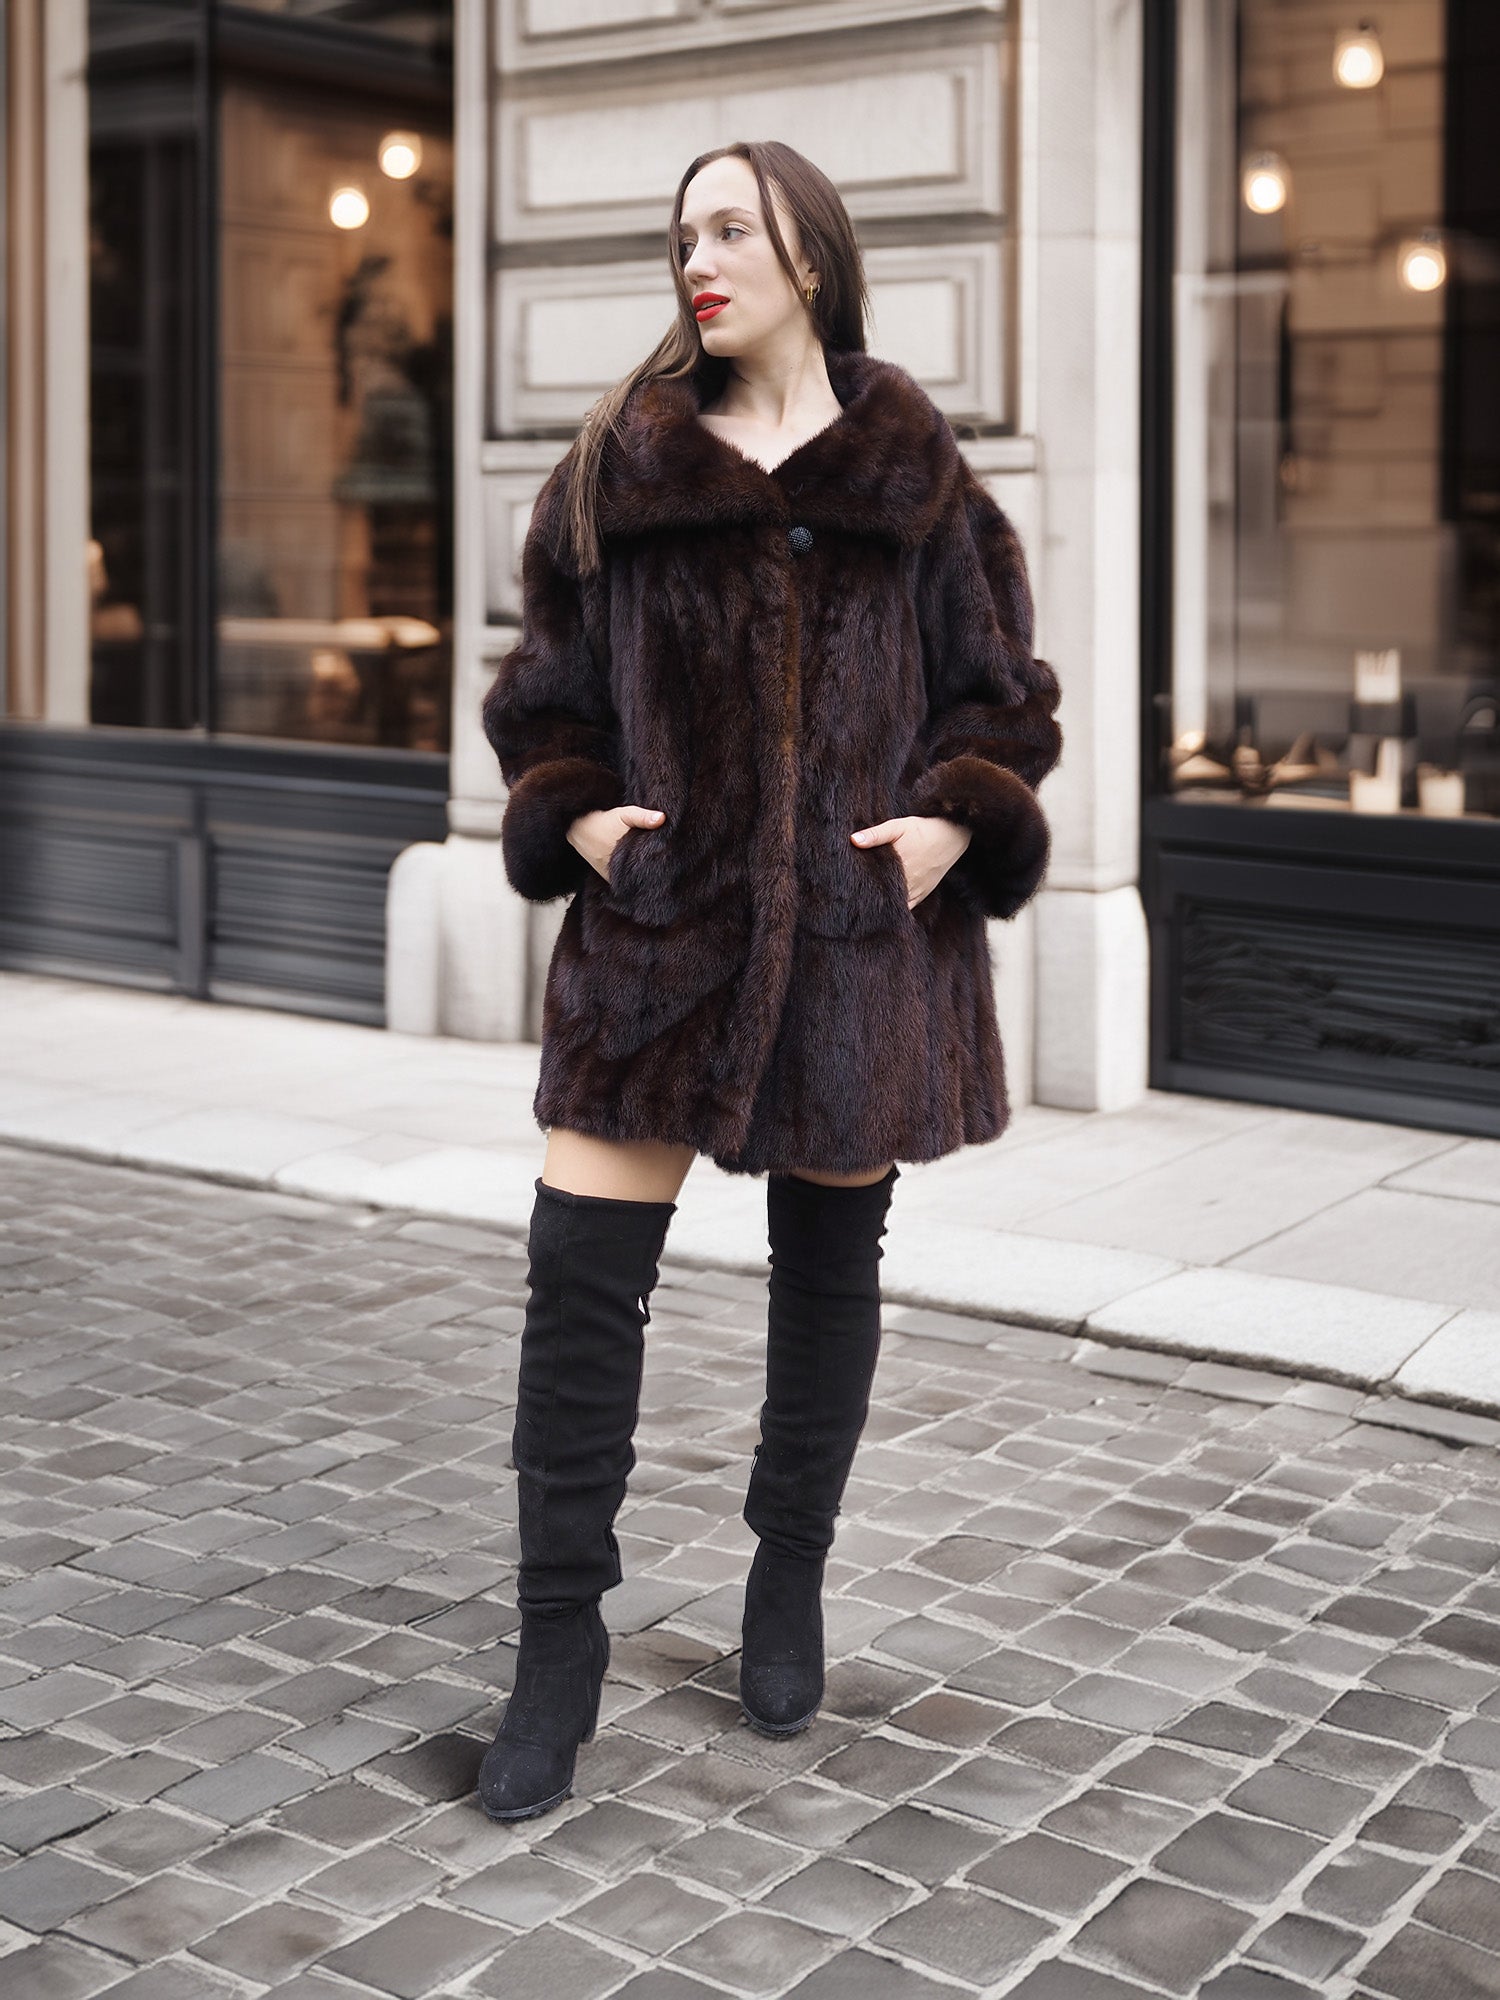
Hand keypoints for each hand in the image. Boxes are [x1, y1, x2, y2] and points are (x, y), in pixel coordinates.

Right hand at [568, 804, 665, 881]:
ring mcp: (611, 876)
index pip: (648, 864)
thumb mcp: (623, 814)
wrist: (578, 830)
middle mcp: (617, 869)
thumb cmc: (603, 821)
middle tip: (666, 864)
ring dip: (641, 874)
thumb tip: (662, 818)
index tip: (668, 857)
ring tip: (655, 869)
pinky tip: (639, 871)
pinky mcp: (607, 878)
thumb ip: (642, 816)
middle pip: (642, 873)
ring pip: (632, 879)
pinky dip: (631, 877)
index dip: (660, 861)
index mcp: (624, 854)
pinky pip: (623, 882)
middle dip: (653, 869)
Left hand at [852, 814, 971, 907]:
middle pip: (882, 895)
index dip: (859, 887)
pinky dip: (895, 911)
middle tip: (848, 903)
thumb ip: (876, 834)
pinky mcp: (922, 894)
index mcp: (899, 864)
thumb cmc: (923, 830)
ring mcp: (916, 890)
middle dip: (866, 899)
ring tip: (861, 910)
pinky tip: (882, 913)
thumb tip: (853, 840)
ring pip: (894, 905)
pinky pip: (907, 908)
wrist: (952, 836)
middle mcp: (908, 880)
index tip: (845, 890)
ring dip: (880, 906)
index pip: (874, 881)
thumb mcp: (899, 826)